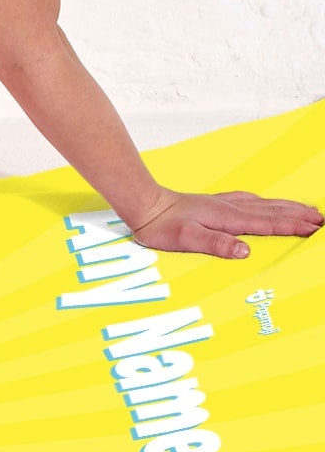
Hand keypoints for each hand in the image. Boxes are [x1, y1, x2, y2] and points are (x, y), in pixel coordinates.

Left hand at [127, 188, 322, 259]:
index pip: (270, 223)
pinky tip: (267, 203)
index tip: (317, 229)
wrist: (145, 205)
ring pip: (265, 204)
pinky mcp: (215, 202)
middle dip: (300, 214)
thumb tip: (246, 250)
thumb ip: (217, 245)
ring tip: (307, 209)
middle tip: (323, 219)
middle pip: (274, 210)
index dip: (295, 226)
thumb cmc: (163, 226)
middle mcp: (231, 208)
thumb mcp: (187, 240)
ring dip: (288, 207)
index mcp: (230, 218)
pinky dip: (268, 203)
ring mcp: (224, 203)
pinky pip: (251, 201)